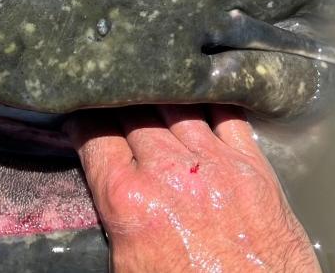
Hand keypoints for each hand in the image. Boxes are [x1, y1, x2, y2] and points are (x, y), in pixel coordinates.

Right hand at [67, 105, 320, 272]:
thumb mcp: (125, 265)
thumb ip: (111, 215)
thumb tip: (102, 188)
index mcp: (130, 201)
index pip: (94, 135)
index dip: (82, 117)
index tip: (79, 112)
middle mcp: (170, 173)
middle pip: (133, 113)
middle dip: (117, 99)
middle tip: (110, 91)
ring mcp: (216, 164)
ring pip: (177, 105)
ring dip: (160, 93)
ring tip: (150, 81)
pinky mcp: (255, 167)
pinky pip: (228, 114)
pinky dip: (210, 99)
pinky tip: (199, 90)